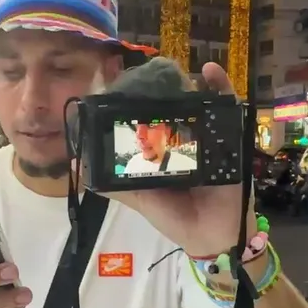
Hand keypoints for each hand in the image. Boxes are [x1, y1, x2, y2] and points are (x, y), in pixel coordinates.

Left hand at [101, 62, 249, 257]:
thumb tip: (79, 166)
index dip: (134, 102)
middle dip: (160, 89)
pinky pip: (228, 108)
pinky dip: (221, 86)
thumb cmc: (175, 218)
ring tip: (173, 70)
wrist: (214, 237)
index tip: (119, 86)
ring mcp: (206, 136)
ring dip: (186, 84)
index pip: (147, 119)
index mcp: (160, 150)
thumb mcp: (140, 199)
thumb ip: (113, 185)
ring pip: (196, 102)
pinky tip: (209, 70)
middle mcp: (183, 139)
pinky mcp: (228, 137)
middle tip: (145, 76)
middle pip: (171, 106)